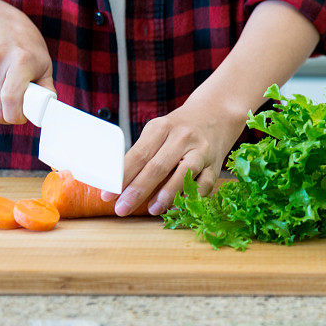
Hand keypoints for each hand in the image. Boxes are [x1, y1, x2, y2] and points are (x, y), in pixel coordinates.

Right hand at [0, 11, 54, 123]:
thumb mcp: (45, 66)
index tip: (23, 117)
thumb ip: (47, 90)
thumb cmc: (27, 48)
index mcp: (20, 61)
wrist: (0, 27)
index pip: (10, 98)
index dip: (16, 116)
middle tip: (19, 111)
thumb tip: (47, 112)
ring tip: (11, 99)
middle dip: (8, 118)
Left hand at [100, 98, 247, 215]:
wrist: (216, 115)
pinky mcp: (215, 165)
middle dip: (138, 190)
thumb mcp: (159, 131)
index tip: (108, 195)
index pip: (139, 154)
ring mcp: (201, 151)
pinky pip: (204, 184)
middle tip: (122, 209)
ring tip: (151, 210)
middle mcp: (183, 137)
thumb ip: (143, 153)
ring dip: (166, 195)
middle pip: (157, 166)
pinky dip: (190, 197)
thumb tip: (120, 183)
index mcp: (162, 127)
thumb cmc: (179, 128)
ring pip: (183, 174)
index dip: (122, 176)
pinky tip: (177, 207)